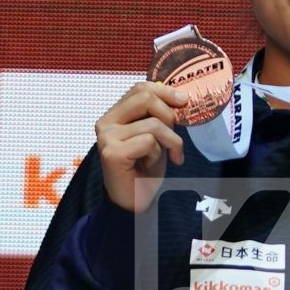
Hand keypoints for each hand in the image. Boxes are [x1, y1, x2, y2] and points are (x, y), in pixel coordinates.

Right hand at [95, 82, 186, 212]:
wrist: (134, 200)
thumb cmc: (144, 168)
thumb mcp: (155, 135)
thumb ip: (158, 115)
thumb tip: (180, 97)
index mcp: (114, 114)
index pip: (139, 88)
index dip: (165, 91)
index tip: (183, 101)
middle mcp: (106, 122)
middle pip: (145, 99)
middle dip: (169, 116)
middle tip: (174, 136)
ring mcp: (107, 137)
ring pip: (152, 124)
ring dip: (169, 141)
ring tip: (164, 156)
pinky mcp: (112, 153)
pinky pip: (149, 141)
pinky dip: (158, 154)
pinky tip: (149, 165)